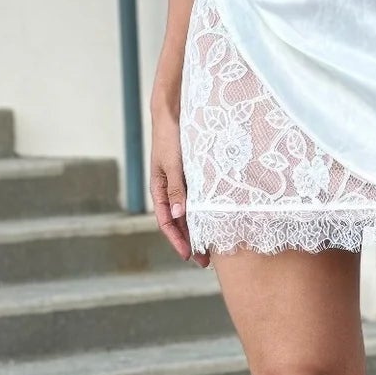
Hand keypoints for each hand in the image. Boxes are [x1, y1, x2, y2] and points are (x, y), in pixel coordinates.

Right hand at [149, 111, 209, 265]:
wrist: (173, 113)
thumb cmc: (170, 137)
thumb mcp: (173, 164)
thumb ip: (177, 188)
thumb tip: (179, 215)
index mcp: (159, 189)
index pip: (167, 222)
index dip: (177, 240)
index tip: (189, 256)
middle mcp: (169, 190)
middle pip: (178, 222)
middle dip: (189, 242)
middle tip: (205, 261)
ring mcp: (180, 184)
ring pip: (188, 213)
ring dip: (198, 230)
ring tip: (212, 247)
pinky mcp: (191, 176)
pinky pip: (197, 200)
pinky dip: (204, 213)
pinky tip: (216, 221)